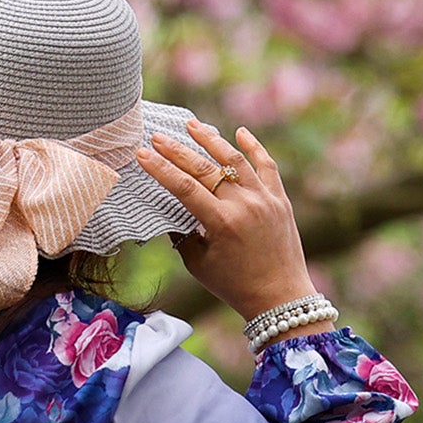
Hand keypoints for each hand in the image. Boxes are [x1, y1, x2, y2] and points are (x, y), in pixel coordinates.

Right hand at [135, 120, 317, 325]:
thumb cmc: (235, 286)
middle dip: (178, 150)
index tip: (142, 153)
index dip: (161, 168)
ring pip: (236, 160)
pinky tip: (240, 132)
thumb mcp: (199, 265)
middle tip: (157, 137)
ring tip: (193, 125)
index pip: (184, 187)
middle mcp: (245, 206)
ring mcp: (265, 199)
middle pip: (206, 169)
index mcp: (222, 223)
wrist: (281, 298)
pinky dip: (254, 147)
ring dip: (212, 140)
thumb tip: (168, 210)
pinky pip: (267, 166)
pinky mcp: (280, 200)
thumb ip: (182, 235)